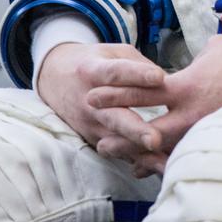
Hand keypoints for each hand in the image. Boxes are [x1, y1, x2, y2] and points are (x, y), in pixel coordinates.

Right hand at [37, 42, 167, 169]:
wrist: (54, 80)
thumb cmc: (93, 63)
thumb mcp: (111, 52)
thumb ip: (138, 64)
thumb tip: (167, 81)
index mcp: (93, 71)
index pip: (116, 73)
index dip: (137, 75)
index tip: (160, 77)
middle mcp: (89, 101)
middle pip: (114, 117)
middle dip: (135, 130)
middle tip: (156, 139)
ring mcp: (90, 125)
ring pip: (117, 143)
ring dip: (141, 154)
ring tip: (164, 164)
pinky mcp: (94, 140)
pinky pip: (119, 153)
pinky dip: (139, 162)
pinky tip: (160, 168)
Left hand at [87, 32, 221, 175]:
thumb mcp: (214, 50)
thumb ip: (193, 63)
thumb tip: (186, 67)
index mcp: (187, 85)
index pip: (143, 92)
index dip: (117, 95)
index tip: (93, 97)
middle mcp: (193, 113)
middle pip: (148, 130)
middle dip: (123, 136)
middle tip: (100, 140)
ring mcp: (207, 130)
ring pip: (169, 149)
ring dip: (146, 156)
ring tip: (125, 163)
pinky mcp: (221, 140)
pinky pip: (192, 154)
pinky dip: (174, 161)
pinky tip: (161, 169)